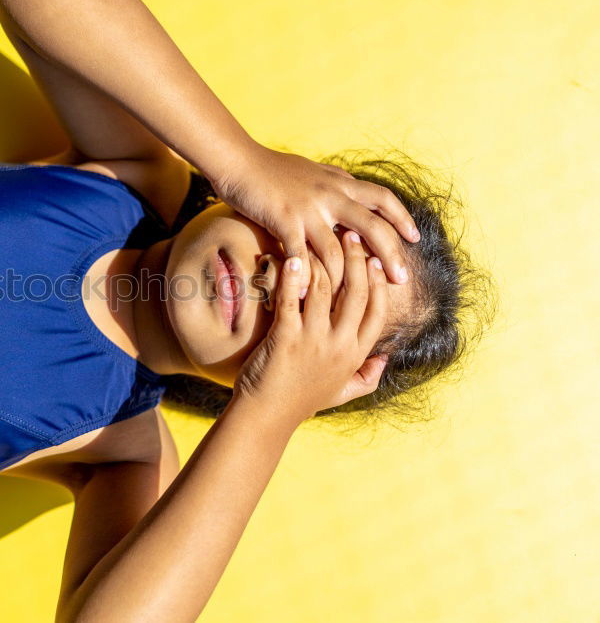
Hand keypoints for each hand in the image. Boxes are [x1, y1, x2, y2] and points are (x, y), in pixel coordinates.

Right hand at [212, 144, 419, 297]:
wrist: (239, 160)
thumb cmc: (270, 167)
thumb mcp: (311, 170)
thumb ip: (331, 182)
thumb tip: (348, 188)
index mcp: (340, 183)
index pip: (383, 198)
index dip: (401, 219)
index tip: (414, 239)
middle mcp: (331, 195)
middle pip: (374, 227)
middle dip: (392, 255)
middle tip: (402, 280)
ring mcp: (309, 209)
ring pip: (339, 250)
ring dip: (348, 278)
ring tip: (352, 300)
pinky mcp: (285, 221)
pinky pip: (302, 256)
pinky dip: (306, 279)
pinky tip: (307, 297)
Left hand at [232, 230, 389, 422]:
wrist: (266, 417)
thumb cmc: (301, 402)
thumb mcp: (342, 393)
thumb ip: (367, 377)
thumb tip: (386, 359)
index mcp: (355, 355)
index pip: (377, 310)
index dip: (378, 281)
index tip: (376, 258)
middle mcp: (339, 345)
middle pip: (356, 292)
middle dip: (356, 259)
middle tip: (351, 235)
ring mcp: (312, 341)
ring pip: (324, 290)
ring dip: (324, 260)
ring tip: (322, 237)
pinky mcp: (284, 338)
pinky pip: (290, 299)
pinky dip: (292, 276)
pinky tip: (292, 258)